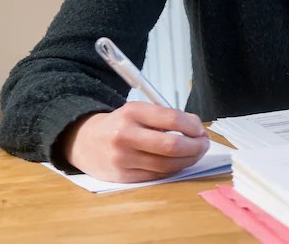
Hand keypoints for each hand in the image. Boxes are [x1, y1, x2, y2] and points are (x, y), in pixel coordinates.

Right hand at [60, 102, 209, 182]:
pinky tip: (179, 163)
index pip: (172, 120)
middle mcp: (125, 136)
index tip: (201, 130)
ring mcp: (122, 159)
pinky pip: (157, 175)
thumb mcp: (139, 111)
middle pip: (171, 146)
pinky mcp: (123, 177)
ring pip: (167, 165)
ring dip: (188, 160)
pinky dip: (173, 169)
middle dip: (196, 147)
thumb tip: (197, 129)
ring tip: (195, 153)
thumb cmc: (120, 124)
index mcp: (132, 113)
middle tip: (204, 144)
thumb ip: (167, 117)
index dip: (193, 127)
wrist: (85, 142)